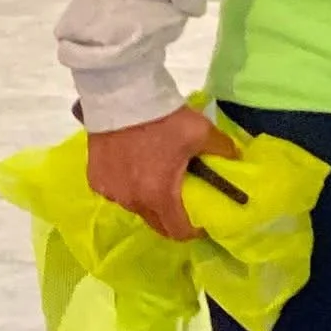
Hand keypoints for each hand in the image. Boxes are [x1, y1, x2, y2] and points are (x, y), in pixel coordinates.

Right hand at [85, 103, 239, 241]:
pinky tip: (136, 168)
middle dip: (172, 218)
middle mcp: (132, 201)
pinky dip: (129, 186)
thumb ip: (222, 150)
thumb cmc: (164, 120)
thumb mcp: (202, 133)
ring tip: (158, 178)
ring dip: (149, 200)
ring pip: (135, 206)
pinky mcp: (95, 180)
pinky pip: (117, 192)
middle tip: (183, 202)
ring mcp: (110, 192)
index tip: (202, 221)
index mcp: (159, 195)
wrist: (122, 99)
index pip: (178, 231)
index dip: (193, 231)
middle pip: (156, 223)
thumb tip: (235, 159)